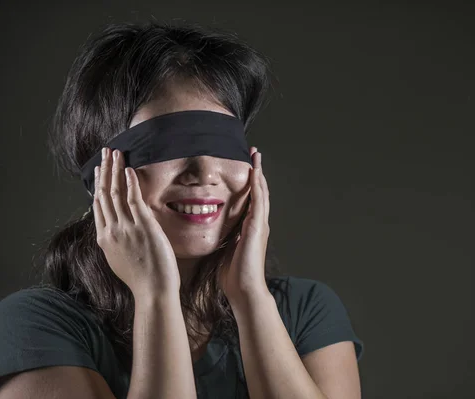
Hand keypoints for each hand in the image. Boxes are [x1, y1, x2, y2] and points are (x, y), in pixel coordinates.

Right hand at [93, 147, 180, 298]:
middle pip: (104, 193)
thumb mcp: (120, 259)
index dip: (98, 184)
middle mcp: (112, 230)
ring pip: (116, 192)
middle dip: (105, 170)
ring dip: (115, 170)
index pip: (98, 204)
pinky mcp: (143, 227)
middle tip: (106, 152)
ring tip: (116, 153)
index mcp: (104, 238)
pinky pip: (134, 200)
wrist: (153, 291)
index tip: (99, 170)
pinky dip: (131, 183)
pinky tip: (129, 170)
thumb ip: (117, 241)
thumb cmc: (142, 278)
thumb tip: (119, 229)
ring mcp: (126, 228)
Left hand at [219, 147, 270, 303]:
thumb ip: (224, 238)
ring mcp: (259, 224)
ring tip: (257, 156)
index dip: (250, 184)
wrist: (244, 289)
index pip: (251, 200)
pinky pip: (258, 201)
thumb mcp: (226, 250)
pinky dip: (258, 185)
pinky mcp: (257, 226)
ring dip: (259, 173)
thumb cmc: (234, 275)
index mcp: (250, 229)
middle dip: (257, 172)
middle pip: (260, 192)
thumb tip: (212, 232)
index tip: (247, 168)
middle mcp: (258, 223)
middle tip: (255, 154)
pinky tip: (255, 172)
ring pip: (261, 192)